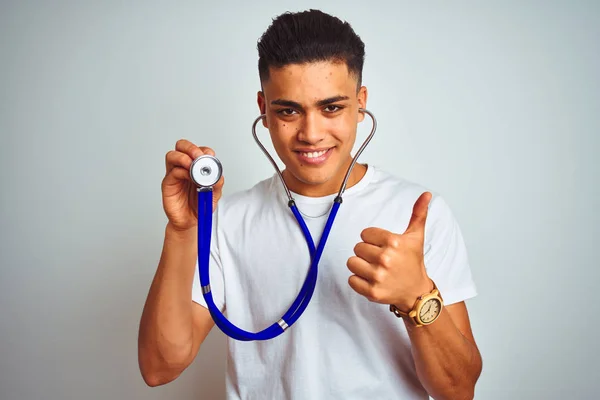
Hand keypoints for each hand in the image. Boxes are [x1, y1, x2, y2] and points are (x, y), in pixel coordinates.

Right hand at [161, 139, 224, 232]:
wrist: (190, 221)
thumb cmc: (200, 206)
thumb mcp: (214, 195)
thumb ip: (217, 185)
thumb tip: (219, 176)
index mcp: (197, 167)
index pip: (198, 150)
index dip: (204, 150)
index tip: (210, 157)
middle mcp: (184, 167)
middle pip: (182, 146)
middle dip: (190, 148)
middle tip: (198, 156)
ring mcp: (175, 174)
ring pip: (172, 155)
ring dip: (183, 157)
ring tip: (191, 165)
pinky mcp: (168, 184)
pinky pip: (171, 173)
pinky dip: (180, 172)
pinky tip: (188, 177)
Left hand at [347, 192, 433, 310]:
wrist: (416, 291)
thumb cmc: (413, 262)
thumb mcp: (416, 236)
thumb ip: (418, 214)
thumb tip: (426, 194)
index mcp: (394, 243)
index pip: (365, 233)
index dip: (372, 239)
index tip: (383, 246)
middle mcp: (386, 259)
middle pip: (357, 247)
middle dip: (367, 252)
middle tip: (380, 259)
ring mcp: (378, 277)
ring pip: (351, 262)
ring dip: (360, 265)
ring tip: (374, 268)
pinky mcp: (372, 291)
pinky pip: (351, 280)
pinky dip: (358, 280)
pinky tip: (372, 279)